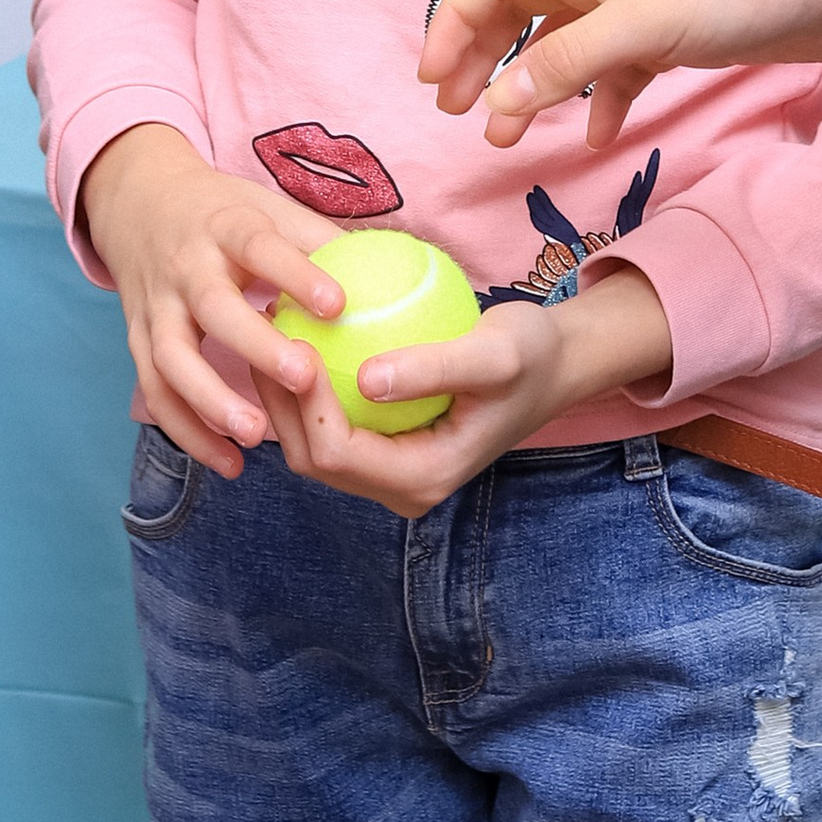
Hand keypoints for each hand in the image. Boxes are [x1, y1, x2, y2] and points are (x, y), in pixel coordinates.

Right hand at [80, 122, 345, 480]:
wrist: (140, 202)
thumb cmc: (226, 212)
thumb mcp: (269, 208)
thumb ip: (319, 242)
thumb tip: (392, 274)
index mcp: (226, 226)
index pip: (260, 246)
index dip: (296, 274)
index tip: (338, 304)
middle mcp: (186, 265)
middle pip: (213, 306)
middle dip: (255, 345)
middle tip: (304, 379)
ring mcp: (156, 305)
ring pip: (171, 358)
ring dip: (211, 401)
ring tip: (257, 436)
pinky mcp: (137, 338)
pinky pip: (156, 392)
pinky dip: (188, 431)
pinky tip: (229, 462)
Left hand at [258, 261, 674, 521]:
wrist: (555, 366)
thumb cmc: (531, 354)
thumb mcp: (495, 353)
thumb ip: (434, 368)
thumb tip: (365, 379)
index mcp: (424, 478)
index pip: (339, 454)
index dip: (303, 405)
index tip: (294, 342)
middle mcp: (402, 488)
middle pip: (314, 460)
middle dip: (279, 403)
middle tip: (267, 333)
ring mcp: (392, 474)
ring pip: (315, 449)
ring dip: (286, 398)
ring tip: (273, 332)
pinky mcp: (388, 450)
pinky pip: (334, 428)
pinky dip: (310, 392)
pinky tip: (302, 337)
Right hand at [420, 0, 821, 149]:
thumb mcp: (643, 24)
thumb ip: (564, 64)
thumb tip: (495, 105)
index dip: (452, 24)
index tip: (433, 83)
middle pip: (517, 11)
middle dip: (479, 57)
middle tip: (454, 112)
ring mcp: (645, 7)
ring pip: (564, 45)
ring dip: (530, 86)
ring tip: (507, 139)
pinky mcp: (683, 36)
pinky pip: (619, 70)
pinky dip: (598, 102)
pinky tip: (596, 140)